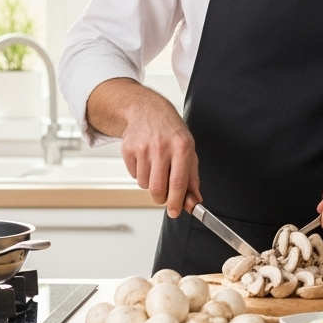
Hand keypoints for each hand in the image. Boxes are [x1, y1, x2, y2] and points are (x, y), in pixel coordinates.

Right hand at [119, 100, 201, 217]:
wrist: (148, 111)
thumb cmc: (171, 132)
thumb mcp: (189, 150)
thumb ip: (192, 178)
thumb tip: (194, 202)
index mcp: (182, 147)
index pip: (178, 182)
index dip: (177, 202)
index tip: (176, 212)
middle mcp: (162, 147)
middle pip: (158, 188)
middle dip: (162, 198)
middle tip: (165, 195)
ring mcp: (143, 148)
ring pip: (144, 184)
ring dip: (151, 184)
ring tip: (156, 168)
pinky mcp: (128, 149)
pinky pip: (133, 176)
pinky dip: (140, 174)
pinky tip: (146, 160)